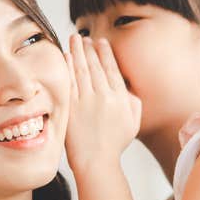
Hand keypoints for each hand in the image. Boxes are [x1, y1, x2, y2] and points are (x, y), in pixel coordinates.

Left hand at [64, 34, 140, 175]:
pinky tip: (66, 56)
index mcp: (120, 98)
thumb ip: (133, 102)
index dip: (105, 53)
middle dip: (89, 47)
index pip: (112, 69)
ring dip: (78, 51)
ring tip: (74, 40)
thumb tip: (127, 87)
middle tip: (84, 37)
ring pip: (82, 69)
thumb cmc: (114, 145)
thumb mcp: (133, 123)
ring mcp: (87, 101)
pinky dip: (68, 66)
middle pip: (96, 65)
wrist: (96, 162)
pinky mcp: (72, 108)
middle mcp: (104, 97)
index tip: (100, 42)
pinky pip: (70, 81)